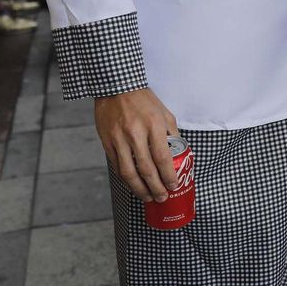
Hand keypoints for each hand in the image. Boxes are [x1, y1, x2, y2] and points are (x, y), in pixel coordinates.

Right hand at [93, 88, 179, 202]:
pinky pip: (116, 166)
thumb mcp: (164, 112)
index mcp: (153, 125)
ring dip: (139, 189)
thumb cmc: (144, 100)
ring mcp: (119, 139)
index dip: (168, 176)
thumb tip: (179, 153)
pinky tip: (133, 185)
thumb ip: (172, 133)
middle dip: (155, 187)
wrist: (116, 87)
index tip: (173, 186)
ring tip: (147, 197)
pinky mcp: (107, 142)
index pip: (162, 158)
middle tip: (162, 198)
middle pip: (146, 169)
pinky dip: (125, 179)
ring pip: (128, 172)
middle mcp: (135, 133)